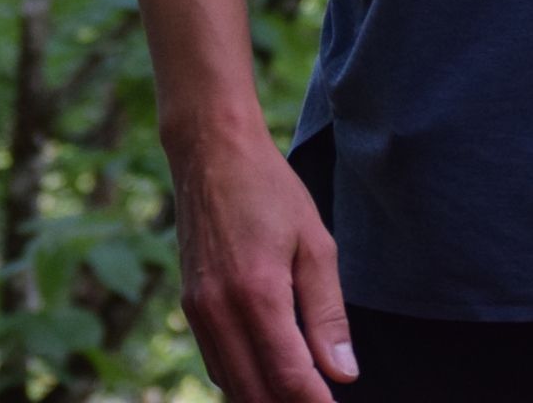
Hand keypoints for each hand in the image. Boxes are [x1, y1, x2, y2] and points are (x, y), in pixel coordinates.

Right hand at [171, 123, 357, 400]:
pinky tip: (268, 373)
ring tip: (301, 390)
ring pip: (231, 383)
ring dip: (265, 395)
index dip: (314, 401)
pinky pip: (215, 362)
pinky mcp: (189, 307)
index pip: (288, 375)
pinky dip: (242, 378)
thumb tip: (343, 373)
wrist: (211, 155)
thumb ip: (327, 314)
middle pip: (255, 391)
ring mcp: (197, 312)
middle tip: (321, 400)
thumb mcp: (316, 244)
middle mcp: (218, 311)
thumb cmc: (271, 191)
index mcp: (256, 294)